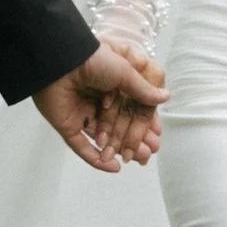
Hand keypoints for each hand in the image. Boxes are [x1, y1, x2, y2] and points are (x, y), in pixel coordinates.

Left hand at [35, 39, 167, 172]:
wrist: (61, 61)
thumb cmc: (93, 59)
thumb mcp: (124, 71)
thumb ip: (143, 89)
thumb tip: (165, 97)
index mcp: (110, 86)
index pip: (131, 109)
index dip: (144, 123)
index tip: (157, 136)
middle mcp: (97, 100)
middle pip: (119, 125)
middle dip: (135, 139)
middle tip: (149, 152)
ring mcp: (81, 114)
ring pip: (104, 138)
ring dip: (120, 149)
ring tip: (136, 159)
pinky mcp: (67, 125)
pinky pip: (81, 146)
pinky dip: (96, 159)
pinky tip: (113, 167)